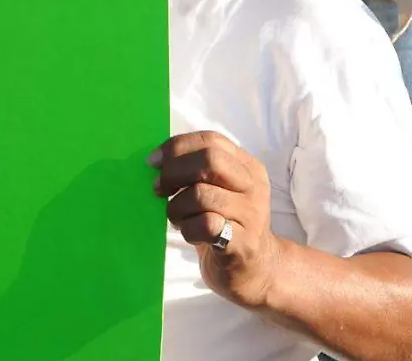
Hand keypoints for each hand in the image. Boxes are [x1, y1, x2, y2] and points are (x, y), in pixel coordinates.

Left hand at [151, 131, 283, 309]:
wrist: (258, 270)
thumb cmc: (227, 225)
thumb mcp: (218, 191)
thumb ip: (197, 172)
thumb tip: (155, 160)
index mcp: (247, 167)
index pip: (211, 140)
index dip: (177, 147)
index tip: (153, 161)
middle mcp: (253, 186)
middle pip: (209, 161)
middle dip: (174, 172)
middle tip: (158, 189)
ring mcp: (252, 215)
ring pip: (202, 195)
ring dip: (176, 207)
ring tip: (176, 217)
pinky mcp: (243, 244)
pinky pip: (206, 225)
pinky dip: (187, 228)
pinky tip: (189, 233)